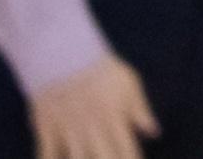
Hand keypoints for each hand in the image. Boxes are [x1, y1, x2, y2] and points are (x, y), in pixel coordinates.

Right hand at [30, 57, 154, 158]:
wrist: (63, 54)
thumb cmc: (101, 70)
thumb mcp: (129, 85)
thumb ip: (140, 111)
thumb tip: (155, 132)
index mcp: (115, 119)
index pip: (127, 152)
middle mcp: (93, 129)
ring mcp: (68, 132)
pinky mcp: (47, 130)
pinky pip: (47, 155)